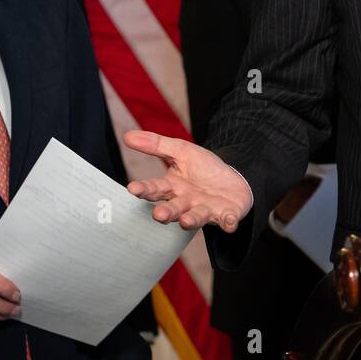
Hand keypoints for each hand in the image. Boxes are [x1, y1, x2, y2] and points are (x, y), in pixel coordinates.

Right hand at [125, 130, 253, 231]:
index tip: (133, 188)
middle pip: (173, 208)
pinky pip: (227, 220)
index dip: (144, 189)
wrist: (233, 179)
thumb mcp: (181, 151)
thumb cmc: (203, 168)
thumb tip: (127, 136)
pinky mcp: (226, 215)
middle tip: (158, 214)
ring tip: (185, 220)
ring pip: (196, 217)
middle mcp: (186, 203)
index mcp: (173, 187)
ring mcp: (205, 210)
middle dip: (166, 212)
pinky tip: (229, 223)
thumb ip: (156, 145)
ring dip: (190, 220)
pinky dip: (228, 223)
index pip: (155, 189)